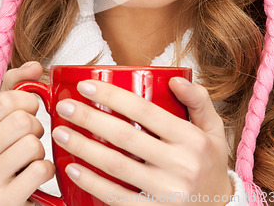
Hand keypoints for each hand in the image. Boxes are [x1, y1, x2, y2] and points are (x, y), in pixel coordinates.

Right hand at [0, 62, 54, 205]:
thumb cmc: (0, 154)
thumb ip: (14, 87)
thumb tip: (36, 66)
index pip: (4, 100)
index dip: (26, 100)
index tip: (29, 109)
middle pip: (21, 121)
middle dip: (35, 126)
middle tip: (29, 136)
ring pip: (32, 144)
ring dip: (39, 150)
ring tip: (29, 158)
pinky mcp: (4, 203)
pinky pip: (39, 170)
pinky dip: (45, 171)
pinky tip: (33, 175)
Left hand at [52, 77, 232, 204]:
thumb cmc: (210, 164)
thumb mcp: (213, 130)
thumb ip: (199, 100)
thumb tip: (174, 78)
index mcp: (191, 139)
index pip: (145, 111)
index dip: (112, 96)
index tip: (86, 85)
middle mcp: (180, 165)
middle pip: (125, 137)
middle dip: (88, 118)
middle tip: (64, 106)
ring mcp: (166, 193)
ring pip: (116, 166)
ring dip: (82, 148)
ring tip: (60, 133)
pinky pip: (117, 197)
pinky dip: (92, 182)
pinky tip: (72, 169)